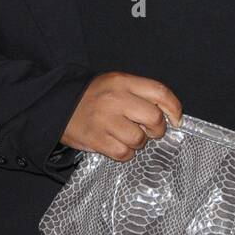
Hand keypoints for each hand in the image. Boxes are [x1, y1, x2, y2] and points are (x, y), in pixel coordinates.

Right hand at [60, 73, 183, 161]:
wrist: (58, 106)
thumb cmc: (94, 97)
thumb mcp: (117, 84)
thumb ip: (142, 93)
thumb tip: (170, 114)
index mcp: (123, 81)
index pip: (160, 92)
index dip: (174, 108)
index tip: (176, 119)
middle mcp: (115, 99)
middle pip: (154, 118)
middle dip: (158, 129)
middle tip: (151, 131)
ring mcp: (105, 120)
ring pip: (139, 138)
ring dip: (138, 142)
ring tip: (128, 136)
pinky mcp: (96, 139)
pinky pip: (124, 153)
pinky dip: (125, 153)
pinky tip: (117, 144)